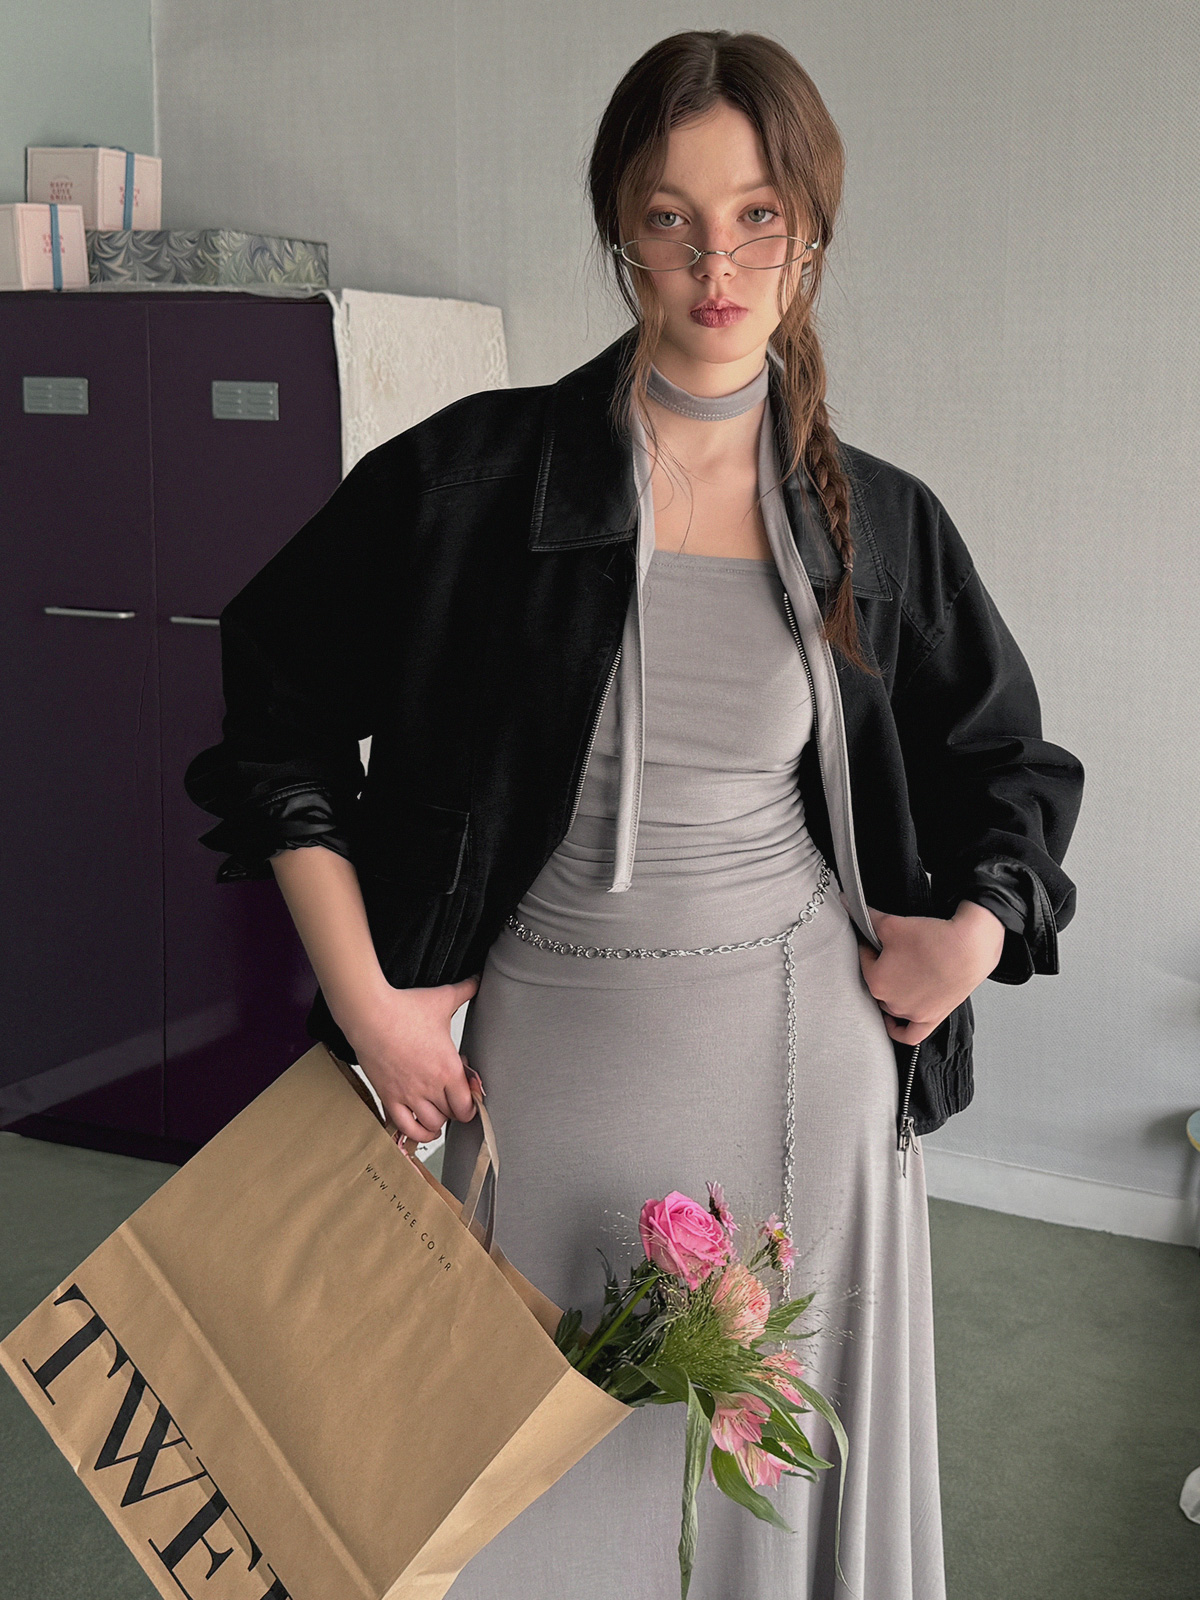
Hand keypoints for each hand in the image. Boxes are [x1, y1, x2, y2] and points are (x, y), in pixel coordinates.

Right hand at [343, 975, 480, 1144]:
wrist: (370, 1014)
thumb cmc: (405, 1008)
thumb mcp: (442, 999)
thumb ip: (465, 991)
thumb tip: (478, 978)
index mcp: (448, 1068)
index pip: (468, 1105)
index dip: (471, 1104)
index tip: (469, 1096)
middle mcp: (431, 1087)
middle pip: (451, 1116)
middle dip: (455, 1110)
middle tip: (452, 1098)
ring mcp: (408, 1094)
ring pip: (431, 1125)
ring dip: (437, 1122)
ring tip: (437, 1112)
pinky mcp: (388, 1096)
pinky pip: (404, 1127)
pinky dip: (414, 1133)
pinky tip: (419, 1128)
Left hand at [853, 900, 1005, 1045]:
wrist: (970, 948)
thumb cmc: (935, 940)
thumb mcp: (892, 924)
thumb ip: (867, 918)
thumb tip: (851, 907)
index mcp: (877, 981)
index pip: (863, 958)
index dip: (870, 943)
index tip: (878, 936)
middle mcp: (892, 1002)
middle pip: (877, 982)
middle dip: (881, 966)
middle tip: (893, 950)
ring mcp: (912, 1013)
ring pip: (890, 1005)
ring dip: (892, 991)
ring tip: (901, 973)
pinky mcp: (931, 1019)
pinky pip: (910, 1034)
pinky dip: (899, 1029)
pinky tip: (895, 1022)